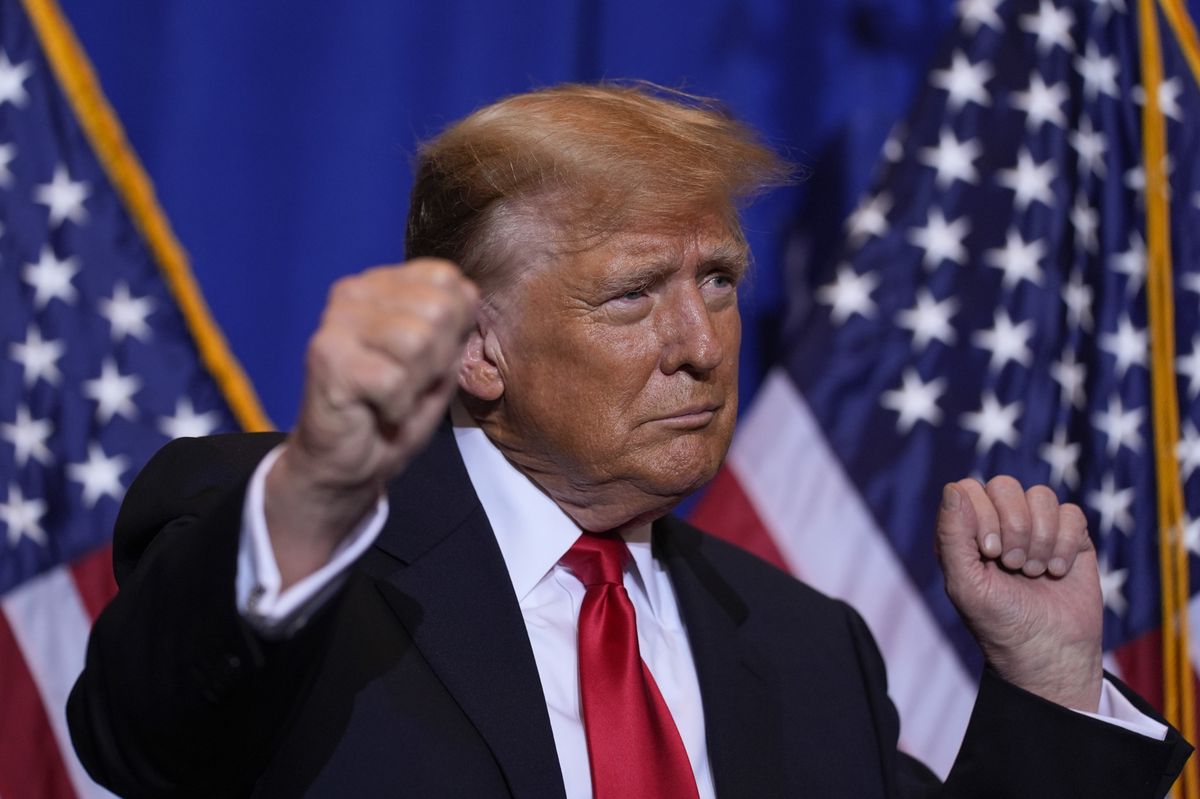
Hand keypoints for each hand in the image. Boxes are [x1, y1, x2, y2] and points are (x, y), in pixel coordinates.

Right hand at [266, 259, 478, 586]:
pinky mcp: (326, 358)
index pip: (447, 279)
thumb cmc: (395, 408)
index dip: (454, 328)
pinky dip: (397, 406)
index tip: (425, 359)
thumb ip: (456, 321)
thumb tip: (467, 293)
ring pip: (418, 340)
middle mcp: (354, 292)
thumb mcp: (442, 360)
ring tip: (394, 394)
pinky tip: (377, 409)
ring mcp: (336, 322)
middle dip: (438, 359)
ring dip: (417, 382)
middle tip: (408, 382)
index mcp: (383, 284)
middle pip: (438, 309)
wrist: (347, 463)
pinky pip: (394, 379)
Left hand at [935, 476, 1102, 711]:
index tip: (989, 554)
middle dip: (1014, 527)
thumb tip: (953, 488)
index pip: (969, 489)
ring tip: (1035, 572)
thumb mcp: (965, 585)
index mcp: (966, 530)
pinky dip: (1065, 544)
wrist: (1049, 653)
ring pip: (1041, 495)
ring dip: (1041, 538)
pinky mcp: (1070, 538)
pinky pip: (1071, 513)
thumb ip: (952, 536)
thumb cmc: (999, 623)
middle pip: (1005, 485)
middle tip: (1014, 566)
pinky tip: (1057, 571)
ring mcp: (1036, 528)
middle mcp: (999, 523)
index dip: (983, 515)